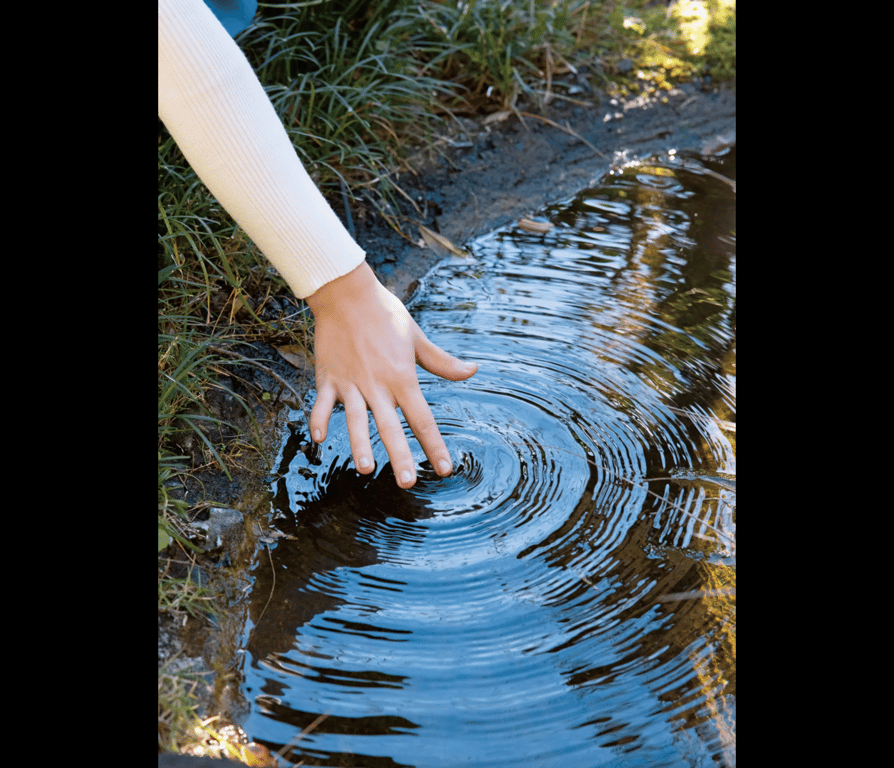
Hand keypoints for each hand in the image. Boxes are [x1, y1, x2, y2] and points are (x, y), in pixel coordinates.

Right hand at [305, 261, 477, 487]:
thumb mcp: (417, 338)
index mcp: (402, 377)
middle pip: (391, 426)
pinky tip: (319, 439)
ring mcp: (351, 382)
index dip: (434, 445)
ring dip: (359, 444)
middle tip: (407, 482)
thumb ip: (442, 362)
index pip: (422, 418)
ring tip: (366, 468)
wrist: (347, 293)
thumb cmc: (385, 314)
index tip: (445, 469)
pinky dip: (318, 420)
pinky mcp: (328, 378)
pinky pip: (322, 403)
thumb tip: (473, 371)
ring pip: (355, 420)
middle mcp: (378, 384)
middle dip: (400, 456)